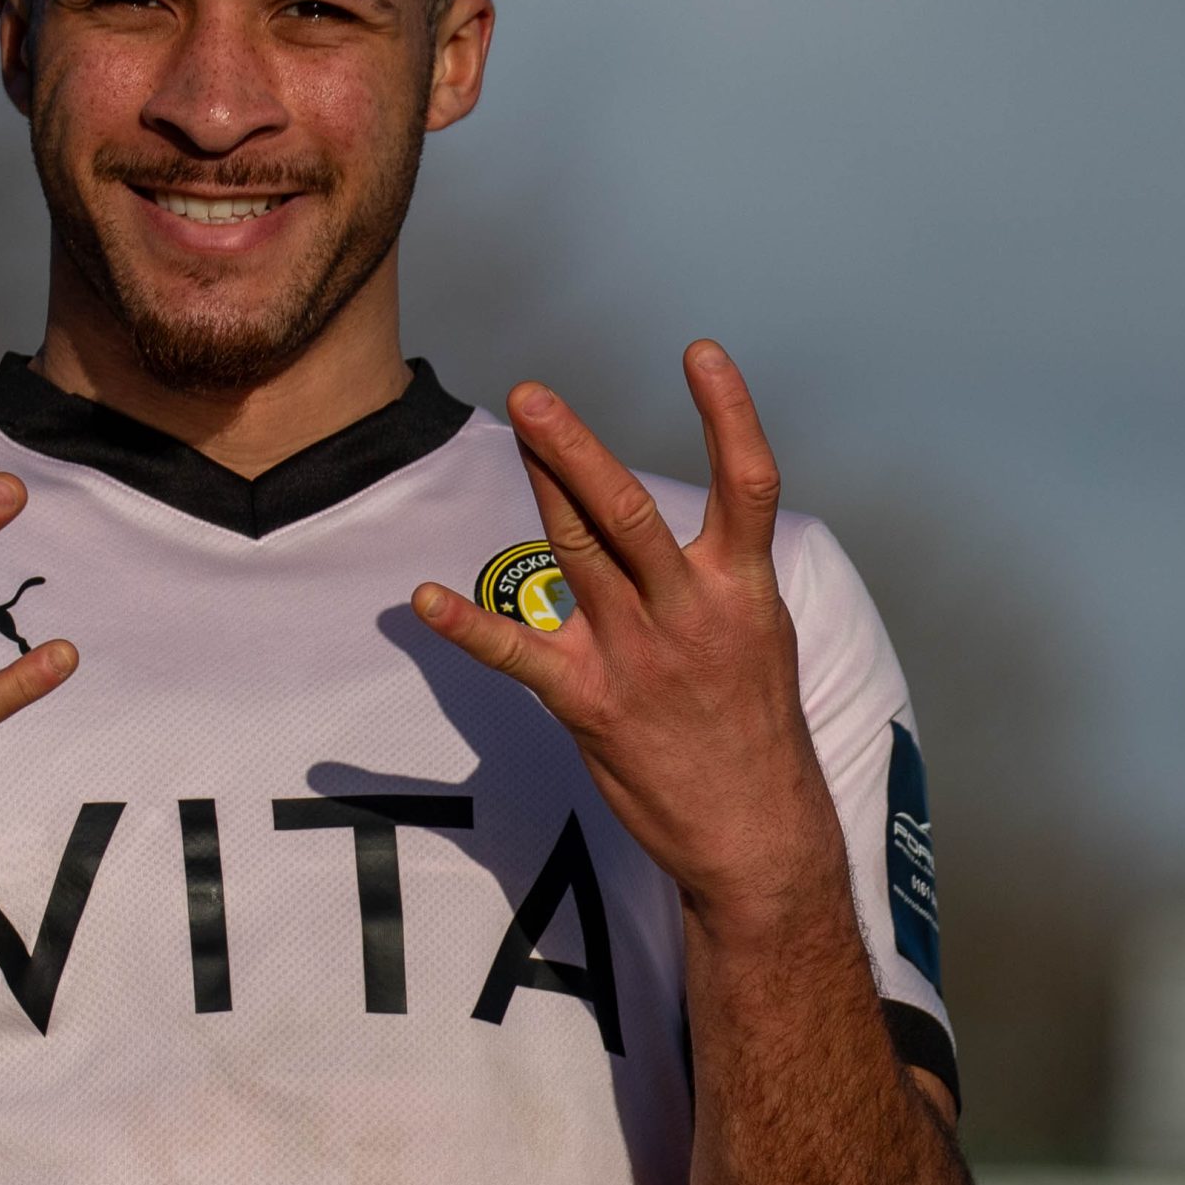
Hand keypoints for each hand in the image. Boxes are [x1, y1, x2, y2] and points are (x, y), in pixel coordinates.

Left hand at [413, 341, 835, 925]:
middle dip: (577, 448)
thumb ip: (713, 574)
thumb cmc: (751, 727)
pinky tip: (426, 599)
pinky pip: (518, 655)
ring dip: (541, 487)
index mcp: (742, 589)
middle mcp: (691, 611)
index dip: (730, 413)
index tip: (700, 352)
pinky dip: (469, 627)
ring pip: (578, 554)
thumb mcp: (758, 636)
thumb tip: (669, 523)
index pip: (748, 484)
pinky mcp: (592, 704)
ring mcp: (639, 656)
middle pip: (628, 512)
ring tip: (515, 429)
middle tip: (533, 394)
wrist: (756, 831)